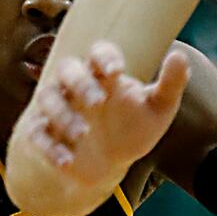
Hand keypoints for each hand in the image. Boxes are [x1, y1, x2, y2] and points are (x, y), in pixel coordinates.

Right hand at [21, 42, 190, 196]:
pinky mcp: (45, 134)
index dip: (104, 57)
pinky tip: (67, 161)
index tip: (117, 70)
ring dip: (63, 114)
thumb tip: (179, 56)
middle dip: (80, 82)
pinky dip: (49, 147)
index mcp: (104, 73)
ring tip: (83, 134)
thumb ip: (171, 83)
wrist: (111, 163)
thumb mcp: (158, 109)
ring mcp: (58, 109)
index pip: (98, 52)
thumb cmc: (134, 127)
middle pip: (67, 69)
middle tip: (98, 102)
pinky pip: (37, 134)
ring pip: (47, 98)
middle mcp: (77, 86)